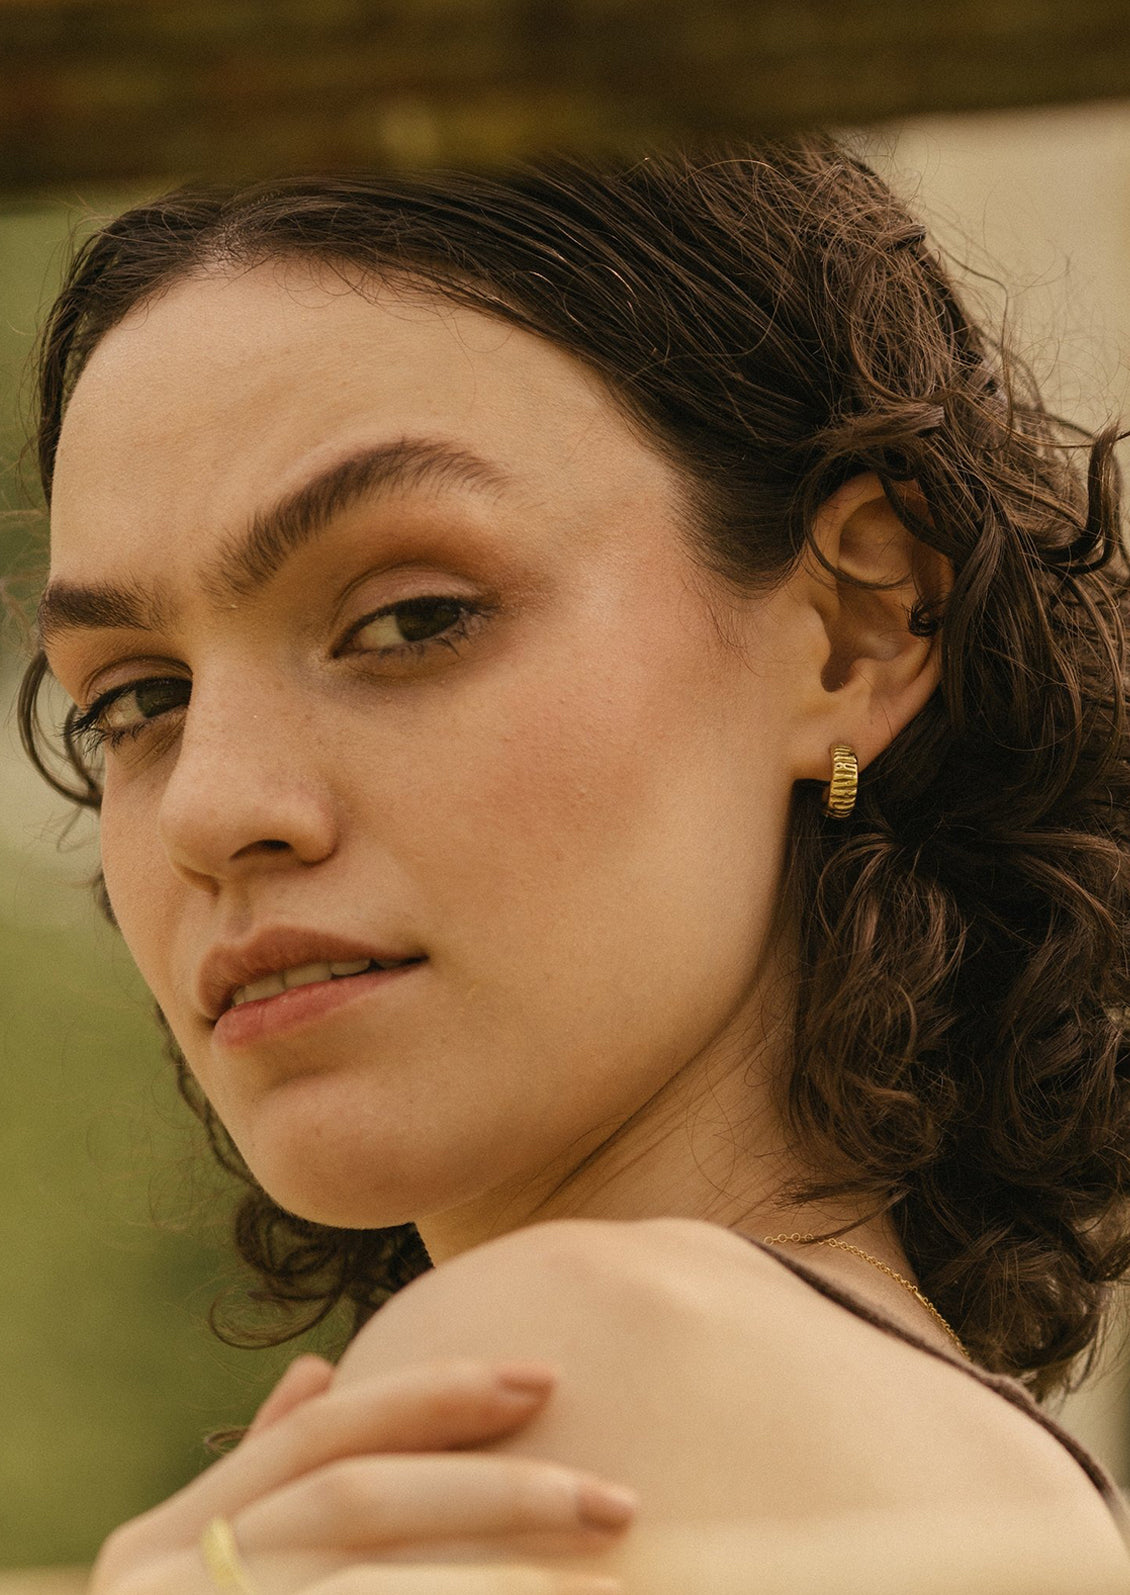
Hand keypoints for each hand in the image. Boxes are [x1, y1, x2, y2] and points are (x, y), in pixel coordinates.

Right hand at [91, 1356, 633, 1594]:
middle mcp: (155, 1589)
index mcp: (153, 1550)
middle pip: (357, 1499)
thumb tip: (316, 1370)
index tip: (547, 1376)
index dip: (433, 1395)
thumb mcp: (187, 1585)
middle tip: (616, 1499)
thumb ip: (255, 1490)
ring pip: (368, 1582)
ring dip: (500, 1579)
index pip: (320, 1435)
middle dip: (496, 1489)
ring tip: (606, 1581)